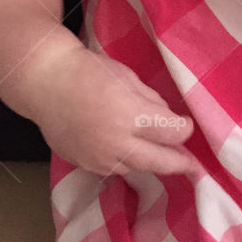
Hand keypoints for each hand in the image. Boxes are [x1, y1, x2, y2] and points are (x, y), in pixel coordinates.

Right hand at [32, 45, 198, 178]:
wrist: (46, 83)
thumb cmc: (89, 72)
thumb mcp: (129, 78)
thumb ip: (151, 102)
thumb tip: (168, 121)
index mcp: (130, 115)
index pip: (171, 133)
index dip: (183, 130)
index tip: (187, 126)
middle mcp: (116, 142)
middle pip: (158, 162)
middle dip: (179, 164)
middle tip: (195, 168)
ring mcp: (98, 157)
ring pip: (135, 169)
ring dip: (151, 164)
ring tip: (163, 158)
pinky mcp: (83, 164)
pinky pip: (113, 169)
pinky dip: (126, 163)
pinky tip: (131, 154)